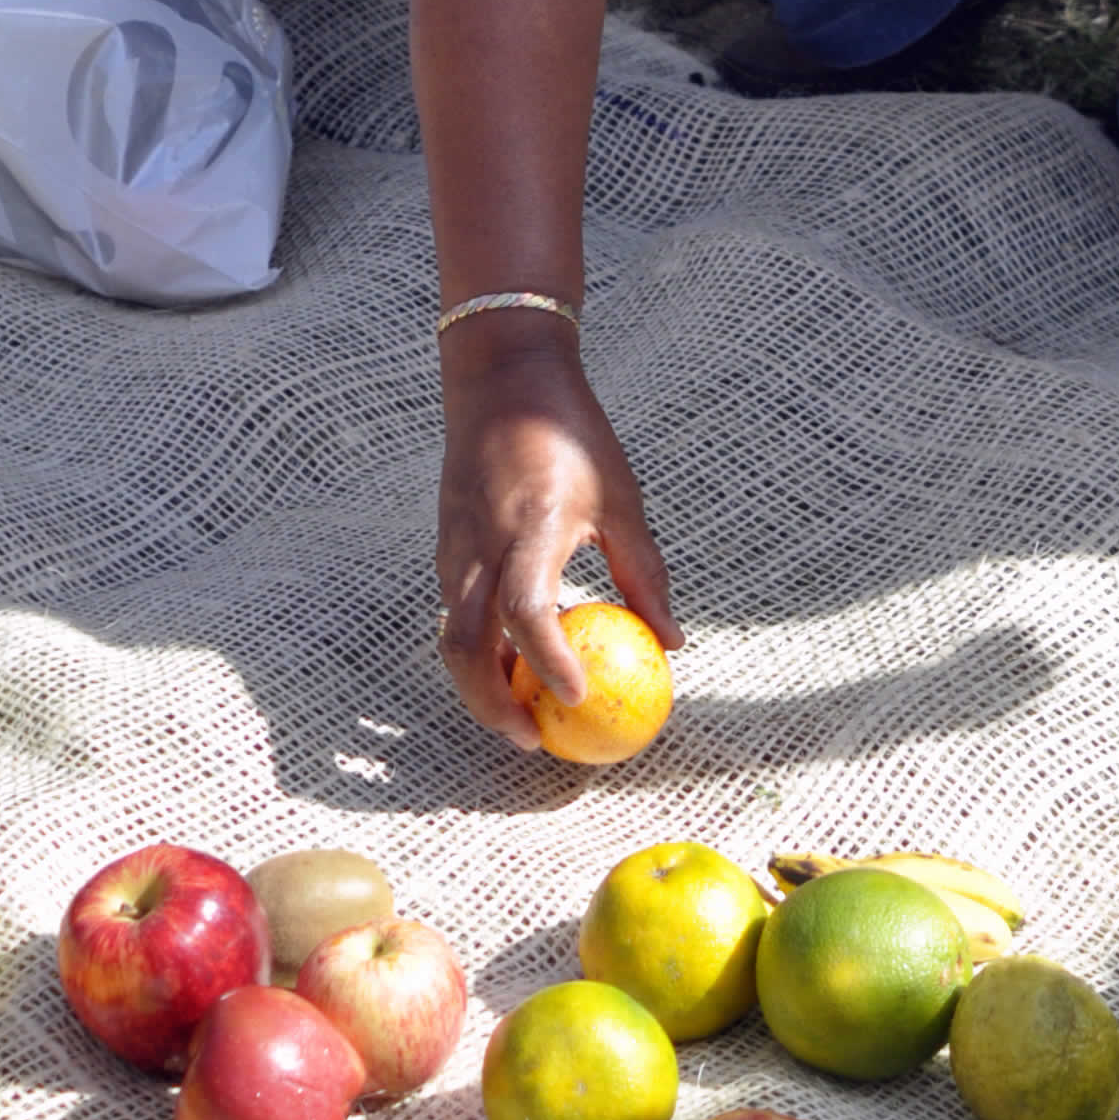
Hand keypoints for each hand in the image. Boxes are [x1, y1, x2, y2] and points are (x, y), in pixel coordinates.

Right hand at [435, 326, 678, 744]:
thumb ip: (644, 573)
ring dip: (480, 683)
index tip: (576, 698)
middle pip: (465, 647)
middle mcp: (481, 545)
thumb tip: (672, 641)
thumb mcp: (620, 497)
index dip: (546, 662)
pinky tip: (512, 661)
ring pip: (452, 635)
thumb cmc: (571, 433)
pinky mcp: (446, 547)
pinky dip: (477, 649)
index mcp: (531, 527)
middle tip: (533, 740)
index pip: (525, 610)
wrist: (501, 379)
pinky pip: (455, 612)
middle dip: (491, 705)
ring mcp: (455, 548)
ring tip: (523, 712)